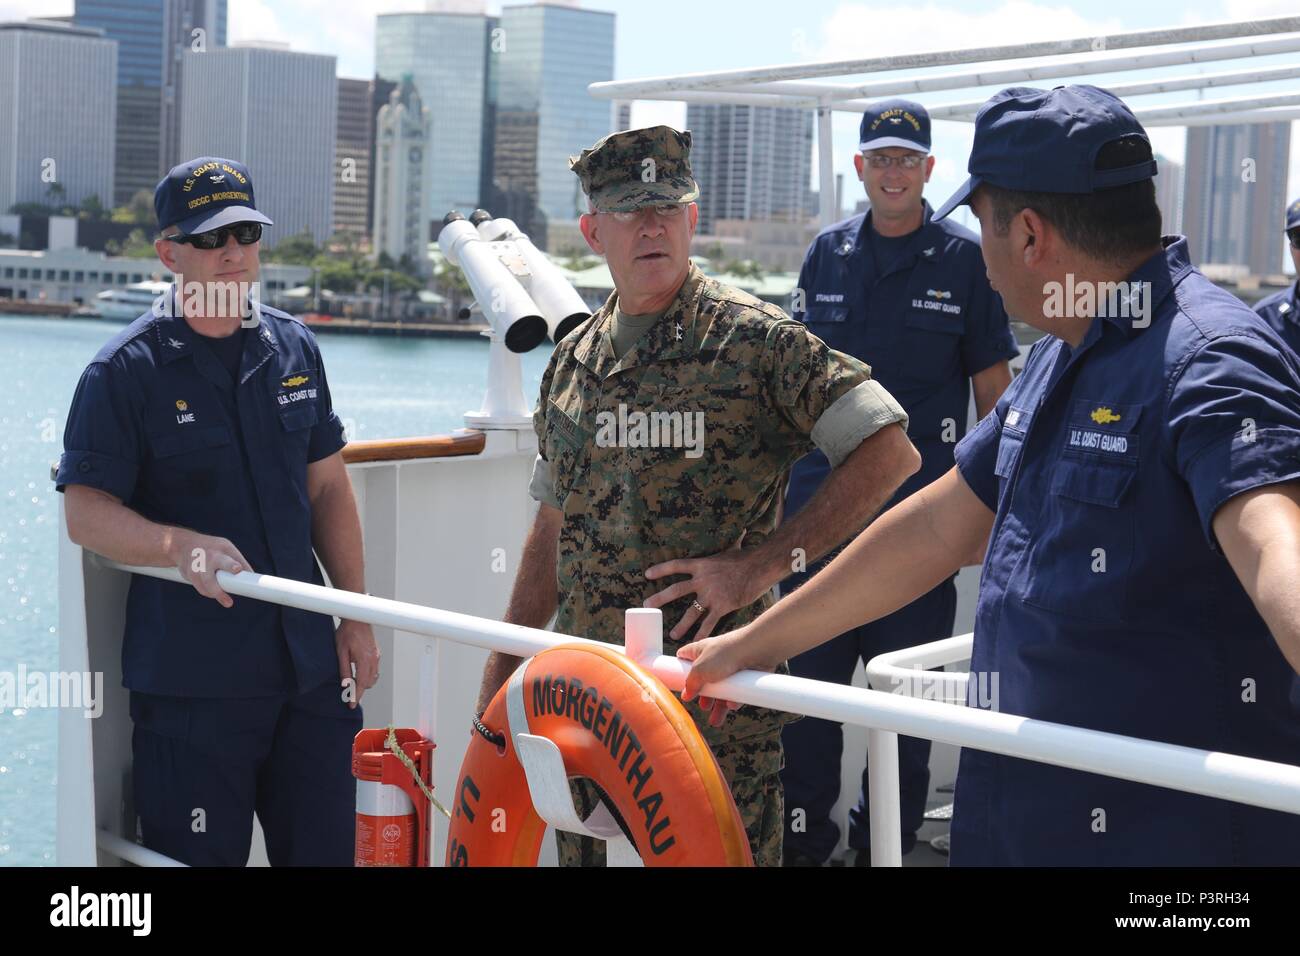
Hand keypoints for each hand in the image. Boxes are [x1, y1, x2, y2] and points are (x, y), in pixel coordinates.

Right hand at [170, 530, 251, 608]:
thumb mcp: (226, 548)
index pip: (227, 556)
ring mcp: (197, 565)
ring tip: (227, 602)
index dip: (231, 565)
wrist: (181, 545)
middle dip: (218, 584)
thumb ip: (240, 561)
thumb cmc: (212, 548)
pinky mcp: (189, 574)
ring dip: (215, 593)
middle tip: (229, 600)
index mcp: (222, 547)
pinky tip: (213, 594)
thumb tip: (253, 578)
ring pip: (206, 584)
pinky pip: (200, 587)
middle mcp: (208, 556)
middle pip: (212, 571)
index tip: (237, 569)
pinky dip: (208, 592)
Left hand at [336, 619, 379, 708]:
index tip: (352, 705)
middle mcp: (373, 659)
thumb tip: (345, 684)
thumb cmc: (347, 632)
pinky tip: (359, 674)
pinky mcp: (376, 654)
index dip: (357, 695)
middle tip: (349, 695)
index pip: (362, 683)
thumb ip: (344, 669)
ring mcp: (376, 656)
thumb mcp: (341, 652)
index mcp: (364, 659)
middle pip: (369, 683)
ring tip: (353, 685)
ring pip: (373, 677)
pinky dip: (368, 676)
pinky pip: (374, 670)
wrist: (357, 620)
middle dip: (360, 690)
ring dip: (365, 683)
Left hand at [644, 547, 773, 641]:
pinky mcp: (722, 606)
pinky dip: (701, 633)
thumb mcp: (733, 547)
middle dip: (660, 598)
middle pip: (675, 590)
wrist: (760, 568)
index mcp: (702, 565)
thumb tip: (741, 530)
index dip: (661, 570)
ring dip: (681, 625)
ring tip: (672, 634)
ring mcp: (711, 595)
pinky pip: (709, 623)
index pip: (676, 566)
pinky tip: (695, 642)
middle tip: (646, 605)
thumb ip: (731, 542)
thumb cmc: (747, 557)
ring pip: (691, 612)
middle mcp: (702, 580)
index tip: (647, 574)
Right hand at [676, 629, 769, 727]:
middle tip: (703, 706)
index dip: (680, 669)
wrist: (758, 649)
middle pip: (704, 680)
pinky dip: (734, 699)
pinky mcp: (744, 674)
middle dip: (704, 697)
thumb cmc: (726, 653)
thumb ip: (691, 683)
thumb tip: (686, 695)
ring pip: (722, 690)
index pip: (684, 657)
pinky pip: (736, 691)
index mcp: (699, 650)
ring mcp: (729, 666)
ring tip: (716, 721)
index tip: (678, 684)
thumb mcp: (700, 669)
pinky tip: (732, 706)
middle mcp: (714, 658)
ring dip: (719, 706)